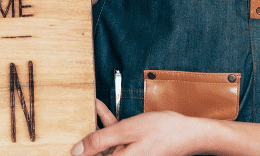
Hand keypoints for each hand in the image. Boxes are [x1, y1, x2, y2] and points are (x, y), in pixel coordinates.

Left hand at [71, 100, 206, 155]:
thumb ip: (100, 140)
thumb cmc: (163, 131)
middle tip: (78, 118)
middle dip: (90, 135)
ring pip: (108, 142)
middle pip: (100, 151)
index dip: (81, 151)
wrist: (191, 133)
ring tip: (92, 107)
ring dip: (100, 126)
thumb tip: (76, 152)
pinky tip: (102, 110)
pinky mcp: (137, 150)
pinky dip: (111, 125)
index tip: (69, 143)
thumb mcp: (126, 130)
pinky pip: (119, 139)